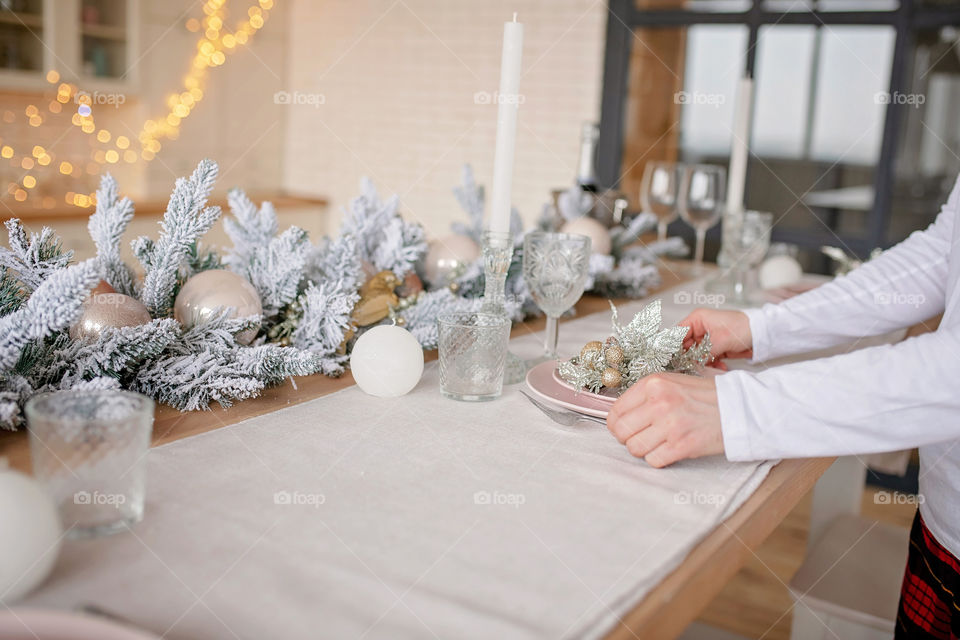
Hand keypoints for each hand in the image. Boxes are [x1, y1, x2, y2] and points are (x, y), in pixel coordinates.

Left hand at [606, 373, 723, 466]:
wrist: (741, 407)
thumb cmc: (707, 395)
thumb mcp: (673, 382)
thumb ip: (646, 395)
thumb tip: (621, 414)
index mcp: (653, 384)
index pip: (615, 411)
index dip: (617, 424)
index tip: (625, 428)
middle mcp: (658, 402)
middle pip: (621, 432)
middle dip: (628, 438)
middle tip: (642, 437)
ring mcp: (670, 425)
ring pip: (634, 448)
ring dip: (644, 450)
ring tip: (659, 443)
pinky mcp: (682, 445)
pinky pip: (653, 461)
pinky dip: (659, 459)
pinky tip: (670, 449)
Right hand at [678, 308, 752, 364]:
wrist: (762, 334)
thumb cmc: (743, 327)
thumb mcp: (720, 340)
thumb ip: (703, 353)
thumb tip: (692, 364)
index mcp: (697, 319)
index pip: (677, 333)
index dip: (673, 346)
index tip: (671, 360)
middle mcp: (700, 328)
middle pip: (685, 346)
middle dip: (688, 358)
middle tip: (690, 368)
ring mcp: (707, 339)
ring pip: (695, 355)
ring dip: (702, 363)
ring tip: (709, 368)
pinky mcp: (715, 348)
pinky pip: (707, 359)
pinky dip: (712, 364)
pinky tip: (720, 367)